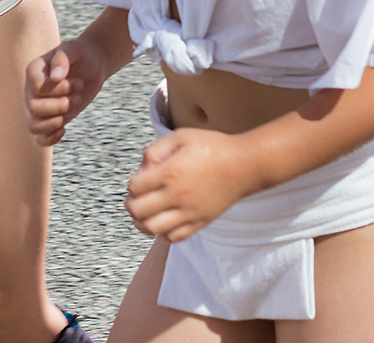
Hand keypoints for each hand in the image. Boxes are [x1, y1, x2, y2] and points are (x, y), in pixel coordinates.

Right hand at [25, 34, 107, 146]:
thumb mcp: (74, 48)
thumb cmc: (81, 53)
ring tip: (73, 109)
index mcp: (34, 71)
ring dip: (56, 121)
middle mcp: (32, 89)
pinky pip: (40, 138)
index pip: (38, 87)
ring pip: (34, 125)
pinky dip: (50, 139)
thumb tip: (55, 77)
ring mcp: (40, 105)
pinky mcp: (51, 118)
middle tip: (78, 96)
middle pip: (34, 107)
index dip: (59, 89)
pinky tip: (64, 130)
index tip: (78, 82)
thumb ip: (62, 58)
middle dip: (60, 105)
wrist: (92, 64)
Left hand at [125, 128, 255, 241]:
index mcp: (170, 172)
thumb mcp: (180, 136)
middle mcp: (178, 195)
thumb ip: (156, 149)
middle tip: (133, 198)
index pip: (135, 188)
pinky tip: (164, 220)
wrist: (243, 165)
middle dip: (130, 205)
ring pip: (154, 229)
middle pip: (139, 212)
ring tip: (144, 212)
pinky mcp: (201, 222)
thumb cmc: (211, 147)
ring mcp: (190, 212)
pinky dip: (163, 232)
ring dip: (141, 222)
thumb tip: (142, 168)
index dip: (132, 183)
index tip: (140, 178)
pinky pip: (175, 237)